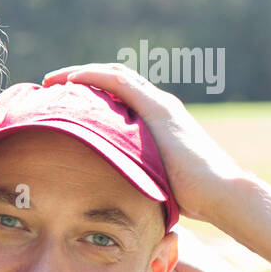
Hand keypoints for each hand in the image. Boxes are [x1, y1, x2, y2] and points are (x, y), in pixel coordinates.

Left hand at [41, 63, 244, 223]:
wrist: (220, 193)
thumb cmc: (191, 198)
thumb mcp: (152, 180)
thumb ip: (133, 176)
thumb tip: (109, 194)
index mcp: (157, 119)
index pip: (119, 95)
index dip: (90, 91)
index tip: (62, 100)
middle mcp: (159, 105)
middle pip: (114, 79)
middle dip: (80, 78)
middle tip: (50, 86)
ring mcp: (160, 105)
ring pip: (114, 74)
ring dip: (80, 73)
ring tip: (52, 81)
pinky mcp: (158, 109)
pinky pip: (119, 82)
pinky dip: (93, 77)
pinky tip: (71, 81)